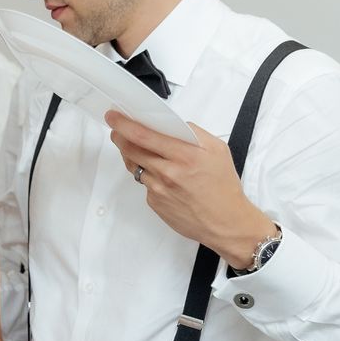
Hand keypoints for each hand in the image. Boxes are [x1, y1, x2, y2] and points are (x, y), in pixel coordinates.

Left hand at [105, 112, 276, 265]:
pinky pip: (144, 183)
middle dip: (120, 137)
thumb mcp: (218, 150)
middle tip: (117, 130)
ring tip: (139, 150)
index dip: (124, 124)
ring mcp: (158, 190)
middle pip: (132, 150)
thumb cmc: (224, 188)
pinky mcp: (154, 203)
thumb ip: (195, 133)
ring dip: (132, 156)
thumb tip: (173, 125)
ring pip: (135, 166)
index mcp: (184, 156)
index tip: (114, 117)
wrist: (226, 223)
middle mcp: (168, 173)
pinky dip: (148, 175)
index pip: (144, 136)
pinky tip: (160, 176)